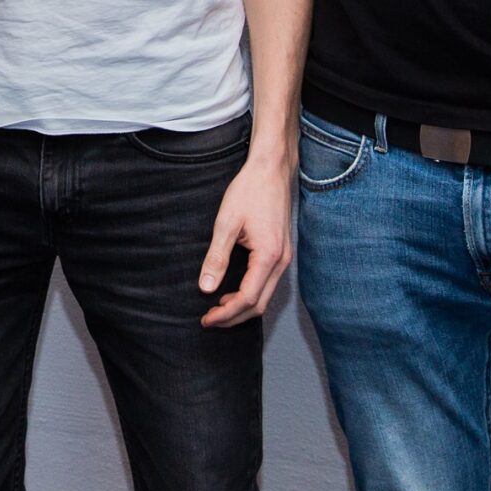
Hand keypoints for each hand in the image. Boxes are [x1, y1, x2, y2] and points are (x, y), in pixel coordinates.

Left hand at [199, 148, 293, 327]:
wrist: (271, 170)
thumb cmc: (249, 191)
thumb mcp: (227, 223)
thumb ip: (217, 257)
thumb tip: (205, 288)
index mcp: (269, 256)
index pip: (248, 298)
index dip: (226, 314)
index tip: (206, 319)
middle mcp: (282, 262)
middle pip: (259, 305)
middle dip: (234, 317)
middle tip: (209, 320)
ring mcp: (284, 258)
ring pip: (265, 296)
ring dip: (242, 307)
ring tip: (217, 309)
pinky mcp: (281, 253)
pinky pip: (268, 284)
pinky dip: (251, 294)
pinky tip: (232, 292)